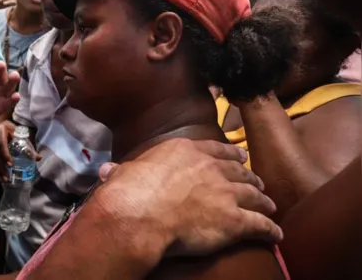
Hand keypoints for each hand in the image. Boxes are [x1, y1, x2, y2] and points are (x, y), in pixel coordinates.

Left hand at [0, 61, 19, 127]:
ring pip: (9, 87)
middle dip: (3, 71)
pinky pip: (10, 102)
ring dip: (12, 81)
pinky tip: (16, 96)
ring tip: (15, 76)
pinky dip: (14, 99)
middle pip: (3, 76)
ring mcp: (1, 95)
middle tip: (2, 65)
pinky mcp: (3, 106)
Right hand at [0, 120, 40, 179]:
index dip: (5, 155)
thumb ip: (29, 148)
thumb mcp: (22, 138)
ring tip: (3, 180)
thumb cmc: (15, 133)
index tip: (11, 165)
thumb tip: (38, 158)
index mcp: (1, 128)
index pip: (1, 143)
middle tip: (7, 177)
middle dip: (0, 166)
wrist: (4, 128)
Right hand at [94, 139, 281, 258]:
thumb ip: (123, 171)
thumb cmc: (129, 191)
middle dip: (249, 176)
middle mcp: (210, 167)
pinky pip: (260, 224)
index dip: (230, 153)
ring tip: (268, 205)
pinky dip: (270, 229)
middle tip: (256, 182)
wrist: (141, 213)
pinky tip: (275, 233)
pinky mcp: (235, 219)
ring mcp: (226, 192)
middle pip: (238, 170)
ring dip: (263, 201)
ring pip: (254, 195)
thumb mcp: (124, 173)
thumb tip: (107, 172)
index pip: (216, 148)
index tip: (239, 155)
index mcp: (185, 150)